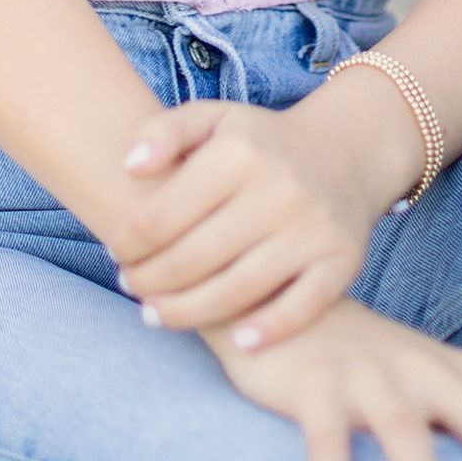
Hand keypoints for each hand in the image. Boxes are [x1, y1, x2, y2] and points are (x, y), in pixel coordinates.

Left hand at [111, 84, 414, 347]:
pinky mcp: (342, 260)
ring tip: (155, 315)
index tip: (116, 251)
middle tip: (131, 286)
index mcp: (239, 152)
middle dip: (150, 281)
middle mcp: (279, 189)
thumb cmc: (259, 143)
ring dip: (187, 313)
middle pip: (194, 258)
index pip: (163, 215)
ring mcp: (312, 229)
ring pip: (237, 290)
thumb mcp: (213, 118)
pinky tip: (238, 342)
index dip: (128, 243)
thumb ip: (163, 130)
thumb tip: (129, 167)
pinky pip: (303, 306)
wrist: (345, 153)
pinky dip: (270, 329)